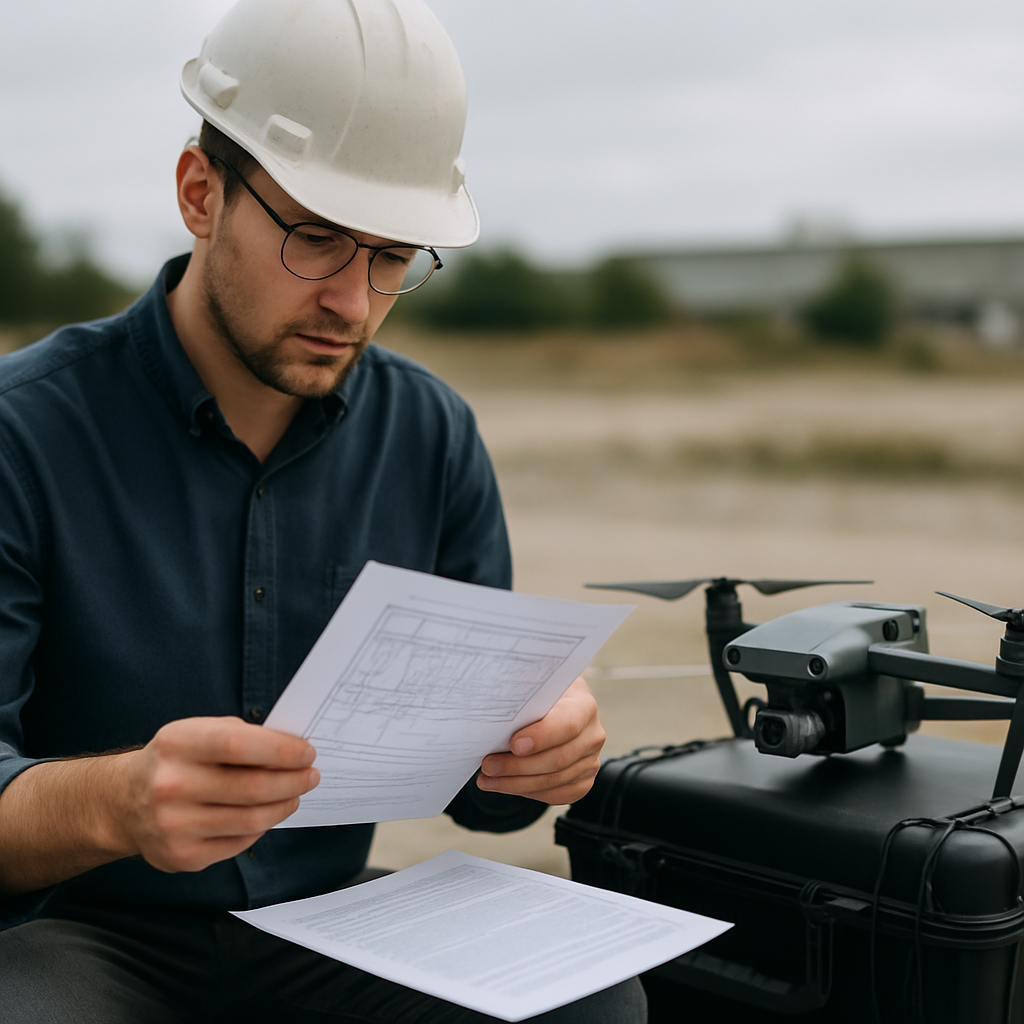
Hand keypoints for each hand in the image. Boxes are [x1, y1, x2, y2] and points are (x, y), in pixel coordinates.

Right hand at [117, 716, 318, 872]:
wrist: (123, 803)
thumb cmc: (175, 760)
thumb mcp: (197, 732)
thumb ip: (240, 736)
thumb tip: (292, 750)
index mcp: (177, 744)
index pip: (240, 745)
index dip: (282, 750)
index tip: (307, 752)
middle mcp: (171, 786)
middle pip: (253, 787)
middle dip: (293, 781)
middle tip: (311, 775)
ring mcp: (174, 826)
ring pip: (252, 819)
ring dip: (284, 805)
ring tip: (296, 794)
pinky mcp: (182, 856)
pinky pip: (239, 842)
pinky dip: (262, 826)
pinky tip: (267, 813)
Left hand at [476, 677, 605, 804]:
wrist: (555, 709)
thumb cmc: (540, 696)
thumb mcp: (536, 685)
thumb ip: (524, 695)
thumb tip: (495, 705)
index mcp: (584, 706)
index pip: (568, 725)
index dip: (542, 737)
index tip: (514, 744)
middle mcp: (593, 735)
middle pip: (558, 760)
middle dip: (518, 766)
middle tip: (488, 766)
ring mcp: (590, 761)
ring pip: (553, 781)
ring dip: (515, 783)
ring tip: (487, 779)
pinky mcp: (583, 782)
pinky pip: (555, 794)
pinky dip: (526, 792)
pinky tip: (504, 785)